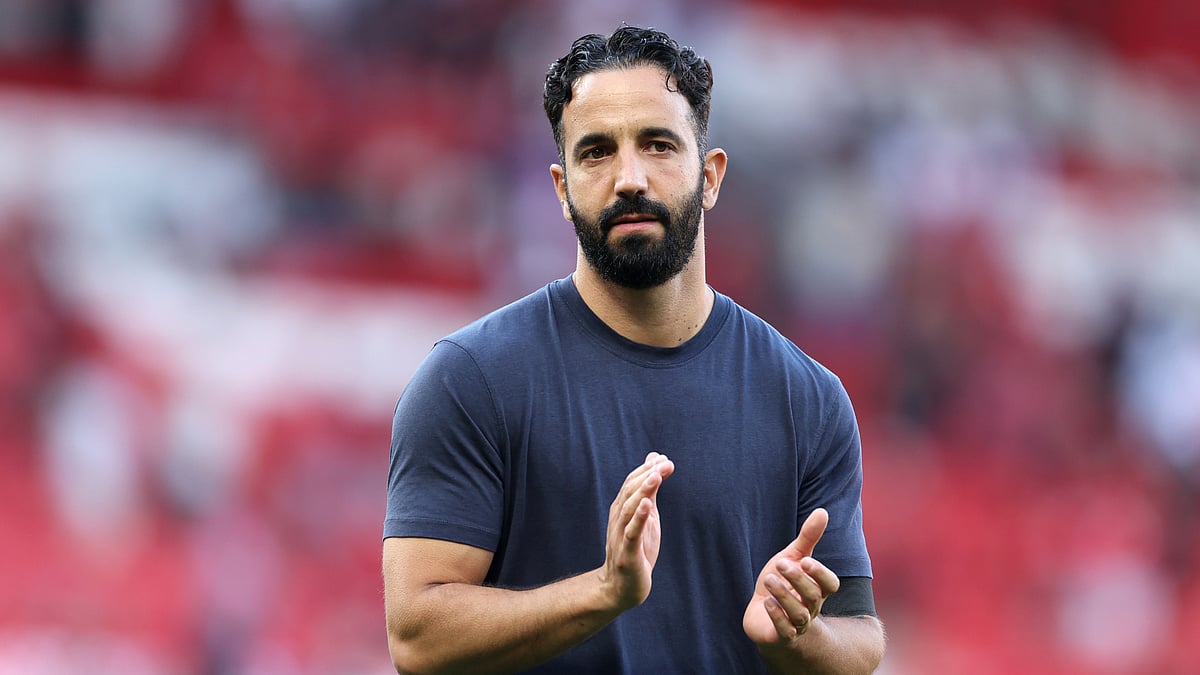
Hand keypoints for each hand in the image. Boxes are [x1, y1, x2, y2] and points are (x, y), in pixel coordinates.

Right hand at [598, 452, 674, 610]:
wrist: (621, 588)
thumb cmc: (636, 550)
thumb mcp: (647, 517)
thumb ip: (650, 491)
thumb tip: (656, 461)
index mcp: (622, 510)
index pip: (631, 484)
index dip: (646, 469)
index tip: (664, 458)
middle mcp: (618, 519)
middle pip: (629, 492)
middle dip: (647, 475)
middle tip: (664, 463)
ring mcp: (621, 536)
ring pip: (629, 509)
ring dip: (642, 491)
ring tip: (656, 476)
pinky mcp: (627, 554)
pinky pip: (632, 533)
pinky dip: (639, 518)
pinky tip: (648, 505)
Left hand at [743, 508, 840, 645]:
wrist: (761, 616)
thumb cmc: (782, 584)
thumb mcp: (792, 558)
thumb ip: (808, 538)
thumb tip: (823, 511)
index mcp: (816, 589)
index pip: (831, 584)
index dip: (820, 573)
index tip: (805, 560)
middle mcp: (811, 607)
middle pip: (813, 596)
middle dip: (798, 579)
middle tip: (780, 564)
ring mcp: (797, 624)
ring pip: (800, 614)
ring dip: (785, 596)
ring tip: (769, 580)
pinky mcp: (781, 636)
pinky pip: (785, 630)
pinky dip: (777, 616)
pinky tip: (766, 602)